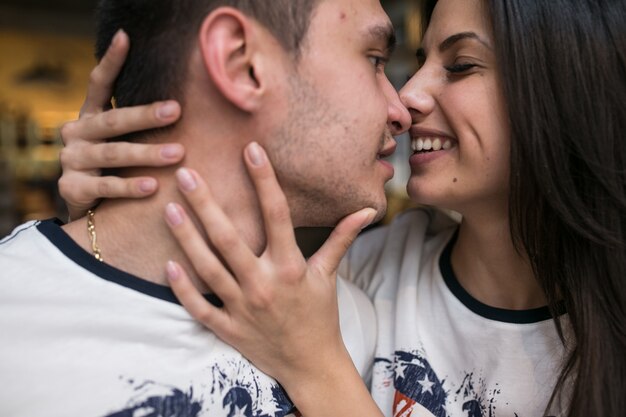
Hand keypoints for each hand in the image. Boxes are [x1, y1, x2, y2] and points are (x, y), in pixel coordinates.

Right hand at [58, 29, 184, 219]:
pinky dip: (130, 186)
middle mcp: (76, 133)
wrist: (88, 208)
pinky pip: (105, 186)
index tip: (125, 37)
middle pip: (113, 121)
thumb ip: (139, 124)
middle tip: (176, 110)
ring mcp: (71, 160)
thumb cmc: (114, 168)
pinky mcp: (71, 188)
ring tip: (177, 153)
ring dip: (146, 154)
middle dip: (146, 115)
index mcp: (90, 116)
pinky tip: (153, 186)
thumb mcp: (122, 141)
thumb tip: (186, 104)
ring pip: (113, 154)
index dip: (111, 61)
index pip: (98, 84)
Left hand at [164, 143, 381, 415]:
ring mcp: (242, 308)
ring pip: (208, 268)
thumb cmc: (320, 315)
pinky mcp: (227, 328)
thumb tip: (367, 210)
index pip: (276, 215)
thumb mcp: (329, 275)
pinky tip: (168, 264)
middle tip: (186, 174)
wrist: (311, 364)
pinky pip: (199, 307)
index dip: (264, 180)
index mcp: (290, 267)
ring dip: (187, 238)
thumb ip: (342, 239)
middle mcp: (263, 284)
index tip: (251, 150)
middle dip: (206, 204)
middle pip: (229, 238)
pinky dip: (183, 289)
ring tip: (169, 208)